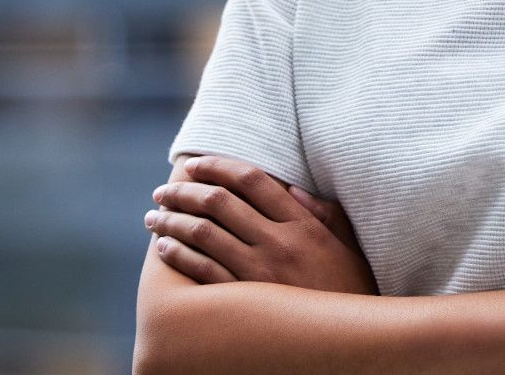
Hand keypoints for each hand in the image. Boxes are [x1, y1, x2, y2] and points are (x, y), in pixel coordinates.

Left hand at [145, 155, 379, 294]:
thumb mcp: (349, 246)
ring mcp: (260, 272)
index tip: (195, 164)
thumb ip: (326, 214)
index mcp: (303, 224)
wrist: (350, 340)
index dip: (218, 166)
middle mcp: (279, 242)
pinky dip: (179, 255)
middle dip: (184, 191)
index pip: (252, 180)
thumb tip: (293, 188)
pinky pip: (203, 272)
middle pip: (220, 202)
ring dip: (172, 221)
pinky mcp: (245, 301)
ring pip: (204, 233)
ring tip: (154, 218)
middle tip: (163, 191)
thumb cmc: (350, 291)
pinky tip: (165, 248)